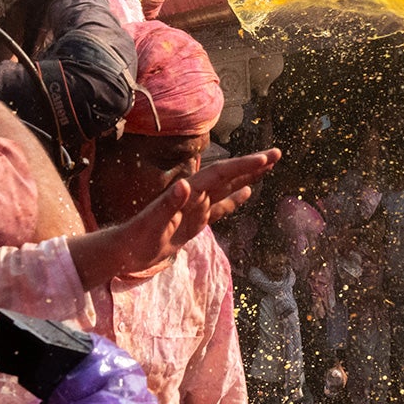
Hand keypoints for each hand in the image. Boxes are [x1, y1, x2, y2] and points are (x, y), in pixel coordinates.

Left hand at [108, 149, 280, 278]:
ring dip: (248, 175)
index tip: (265, 158)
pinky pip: (221, 206)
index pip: (221, 174)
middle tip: (277, 154)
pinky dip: (236, 198)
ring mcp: (198, 206)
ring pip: (228, 187)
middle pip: (229, 175)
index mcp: (189, 191)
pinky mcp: (197, 219)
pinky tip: (248, 191)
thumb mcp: (153, 223)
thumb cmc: (138, 237)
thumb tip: (185, 186)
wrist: (126, 250)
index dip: (243, 166)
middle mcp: (196, 194)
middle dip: (252, 164)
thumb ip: (169, 204)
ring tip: (268, 165)